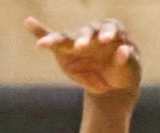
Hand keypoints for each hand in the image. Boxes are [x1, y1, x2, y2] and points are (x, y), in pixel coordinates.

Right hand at [24, 17, 140, 98]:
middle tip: (82, 46)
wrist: (115, 83)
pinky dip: (40, 32)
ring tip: (44, 44)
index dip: (107, 33)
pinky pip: (52, 39)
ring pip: (65, 37)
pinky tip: (28, 22)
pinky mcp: (65, 50)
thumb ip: (127, 58)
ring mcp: (77, 41)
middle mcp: (92, 33)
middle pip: (87, 32)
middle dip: (84, 38)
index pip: (109, 28)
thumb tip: (124, 50)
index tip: (106, 41)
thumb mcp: (131, 67)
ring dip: (56, 40)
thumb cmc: (125, 71)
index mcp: (111, 31)